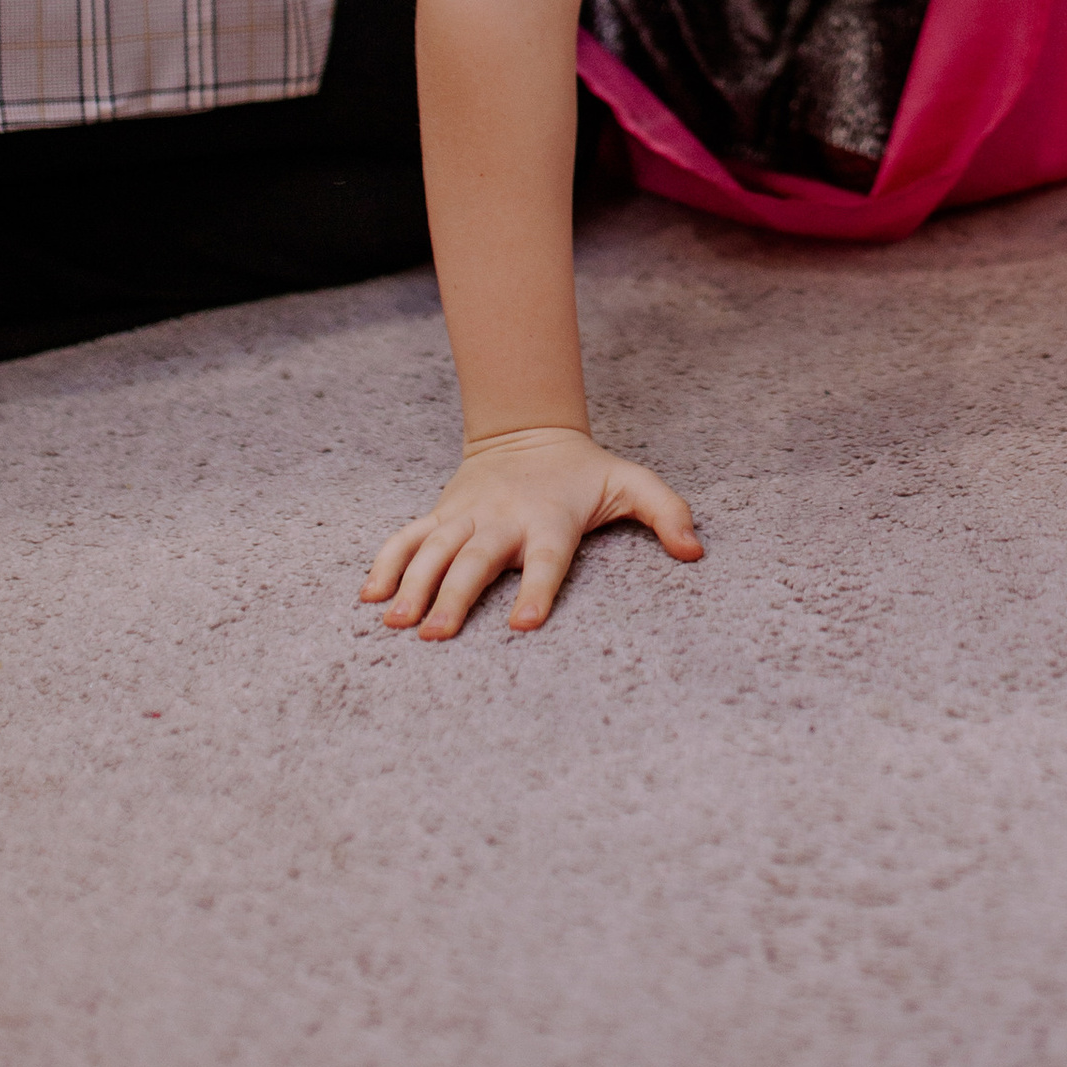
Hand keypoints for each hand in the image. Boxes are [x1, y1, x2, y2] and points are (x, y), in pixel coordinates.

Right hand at [363, 424, 702, 637]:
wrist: (527, 431)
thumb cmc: (584, 473)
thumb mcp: (632, 484)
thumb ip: (667, 513)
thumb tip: (696, 551)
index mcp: (550, 520)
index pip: (546, 559)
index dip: (537, 589)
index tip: (525, 624)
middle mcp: (503, 519)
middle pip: (476, 561)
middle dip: (456, 597)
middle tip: (437, 635)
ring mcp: (467, 517)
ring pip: (434, 550)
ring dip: (413, 585)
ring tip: (395, 623)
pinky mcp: (442, 516)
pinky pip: (408, 538)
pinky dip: (386, 563)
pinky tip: (370, 596)